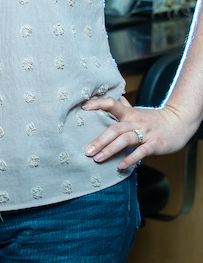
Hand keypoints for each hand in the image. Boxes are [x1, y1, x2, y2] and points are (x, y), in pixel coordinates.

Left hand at [82, 95, 196, 169]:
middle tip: (87, 151)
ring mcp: (145, 133)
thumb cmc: (154, 119)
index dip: (97, 103)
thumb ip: (125, 106)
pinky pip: (141, 151)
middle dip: (99, 140)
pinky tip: (121, 166)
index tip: (83, 107)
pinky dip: (130, 158)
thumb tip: (116, 97)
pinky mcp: (155, 144)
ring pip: (125, 139)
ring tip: (98, 159)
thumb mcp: (138, 111)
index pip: (111, 104)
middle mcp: (135, 121)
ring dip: (110, 150)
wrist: (179, 122)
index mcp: (129, 113)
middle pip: (114, 129)